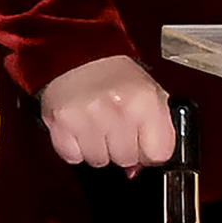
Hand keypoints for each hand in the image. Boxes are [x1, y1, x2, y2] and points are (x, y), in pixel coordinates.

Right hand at [39, 55, 175, 168]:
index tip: (143, 136)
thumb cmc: (115, 74)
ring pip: (100, 161)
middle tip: (116, 121)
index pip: (159, 153)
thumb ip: (155, 128)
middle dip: (123, 146)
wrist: (78, 52)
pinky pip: (73, 157)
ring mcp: (89, 117)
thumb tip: (138, 170)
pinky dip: (75, 146)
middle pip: (127, 160)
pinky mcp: (62, 123)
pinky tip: (80, 124)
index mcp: (145, 99)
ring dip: (97, 146)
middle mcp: (118, 108)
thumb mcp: (148, 91)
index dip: (150, 148)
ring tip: (97, 120)